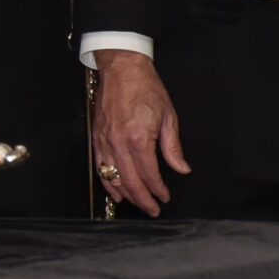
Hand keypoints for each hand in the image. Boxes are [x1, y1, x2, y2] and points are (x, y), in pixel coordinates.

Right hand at [91, 48, 188, 216]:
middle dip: (142, 199)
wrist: (121, 69)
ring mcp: (105, 140)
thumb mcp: (168, 117)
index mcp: (139, 138)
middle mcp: (119, 142)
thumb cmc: (146, 89)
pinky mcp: (96, 136)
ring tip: (136, 203)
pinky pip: (99, 165)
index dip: (158, 189)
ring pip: (112, 176)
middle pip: (130, 181)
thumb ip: (173, 147)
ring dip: (125, 193)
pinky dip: (106, 180)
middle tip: (152, 210)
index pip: (149, 174)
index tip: (165, 197)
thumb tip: (181, 168)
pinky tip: (114, 189)